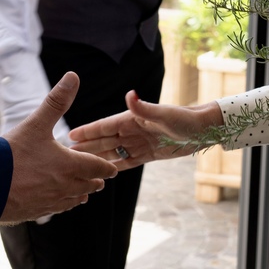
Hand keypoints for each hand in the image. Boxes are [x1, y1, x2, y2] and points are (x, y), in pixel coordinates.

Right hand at [0, 71, 117, 222]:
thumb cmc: (11, 154)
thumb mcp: (36, 123)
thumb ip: (56, 101)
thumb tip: (73, 76)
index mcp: (69, 165)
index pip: (97, 168)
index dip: (106, 167)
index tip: (113, 169)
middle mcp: (64, 186)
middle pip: (88, 186)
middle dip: (95, 180)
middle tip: (100, 179)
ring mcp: (50, 202)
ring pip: (74, 200)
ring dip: (80, 193)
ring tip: (83, 192)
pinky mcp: (35, 212)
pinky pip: (56, 209)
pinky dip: (63, 204)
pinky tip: (58, 202)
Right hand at [68, 90, 224, 168]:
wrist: (203, 130)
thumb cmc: (184, 119)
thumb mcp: (163, 114)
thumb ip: (143, 108)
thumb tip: (129, 94)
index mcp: (133, 118)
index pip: (105, 126)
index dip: (88, 131)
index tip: (70, 135)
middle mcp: (133, 130)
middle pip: (105, 140)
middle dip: (86, 146)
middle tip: (65, 154)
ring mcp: (139, 142)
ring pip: (113, 152)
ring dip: (97, 157)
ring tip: (79, 164)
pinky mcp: (148, 154)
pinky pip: (127, 162)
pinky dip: (115, 166)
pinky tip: (103, 173)